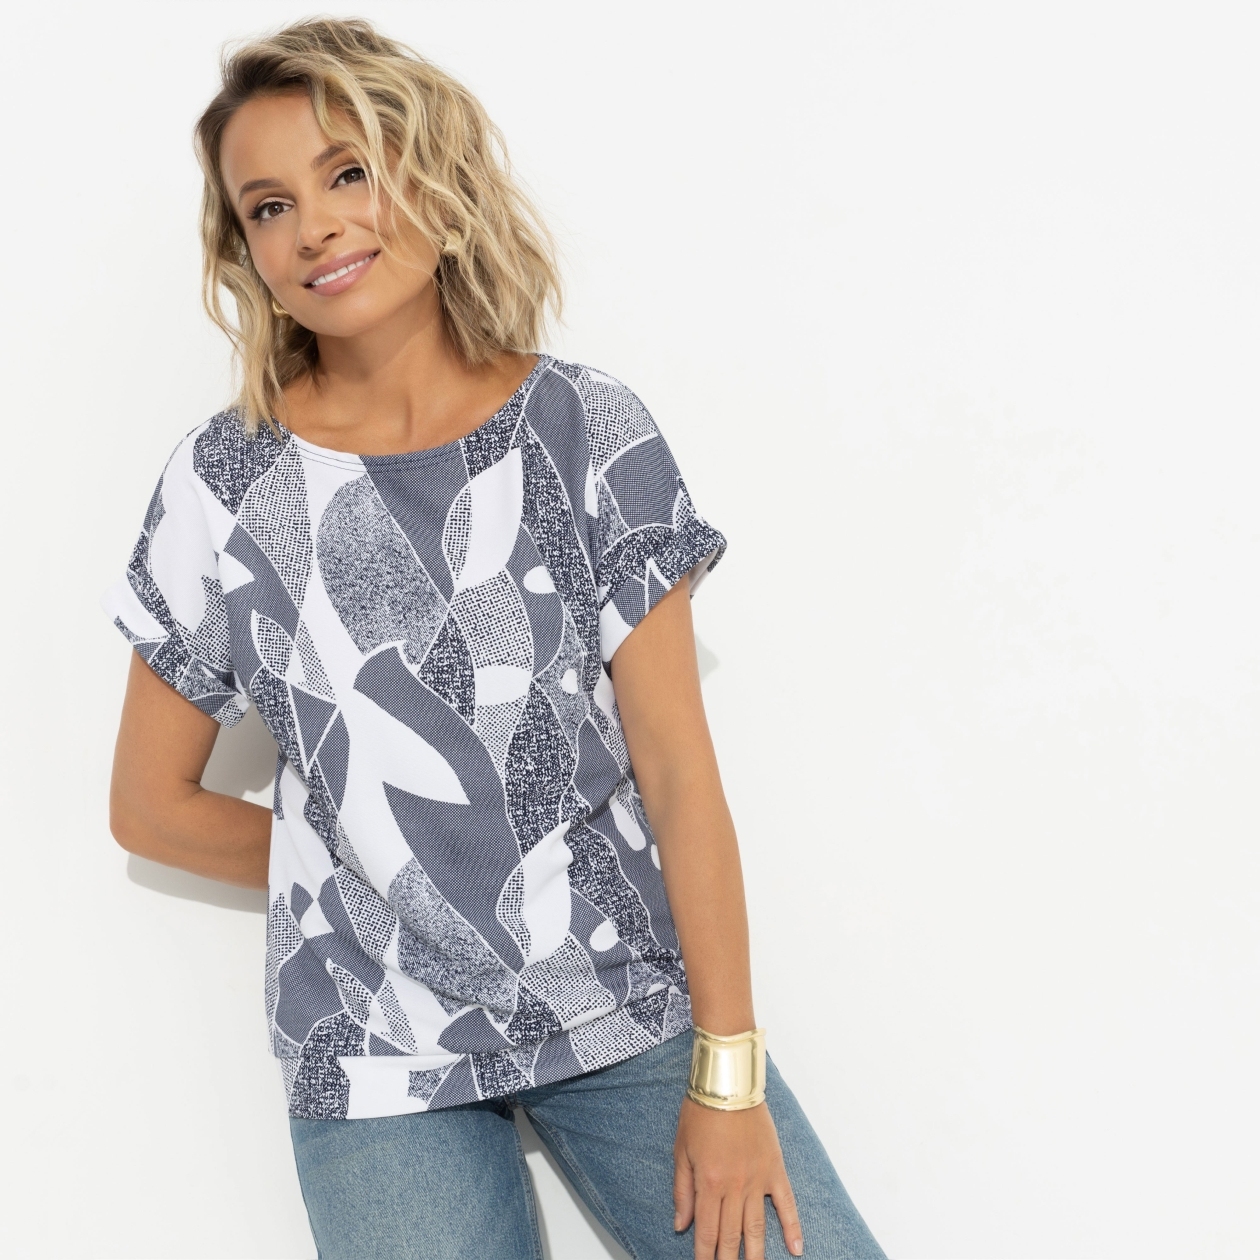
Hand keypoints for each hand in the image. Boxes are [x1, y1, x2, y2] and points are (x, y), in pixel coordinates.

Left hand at [673, 1096, 803, 1258]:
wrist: (729, 1084)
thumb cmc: (701, 1113)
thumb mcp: (681, 1151)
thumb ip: (682, 1191)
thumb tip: (681, 1225)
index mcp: (708, 1183)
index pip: (706, 1232)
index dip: (704, 1256)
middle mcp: (734, 1186)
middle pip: (731, 1236)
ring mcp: (757, 1179)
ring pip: (757, 1227)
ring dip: (756, 1255)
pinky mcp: (774, 1169)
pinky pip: (786, 1203)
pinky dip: (792, 1227)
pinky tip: (796, 1248)